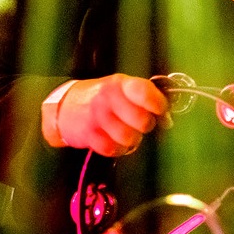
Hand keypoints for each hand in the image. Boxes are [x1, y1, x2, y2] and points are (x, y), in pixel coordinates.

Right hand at [54, 74, 169, 156]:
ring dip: (132, 139)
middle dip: (146, 126)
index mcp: (121, 84)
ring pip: (130, 139)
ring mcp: (97, 117)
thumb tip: (167, 120)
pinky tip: (113, 140)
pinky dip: (117, 149)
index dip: (159, 105)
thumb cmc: (103, 98)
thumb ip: (146, 100)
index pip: (145, 92)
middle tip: (140, 123)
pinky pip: (114, 150)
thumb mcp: (122, 90)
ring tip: (125, 132)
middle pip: (142, 121)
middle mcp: (108, 98)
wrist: (65, 107)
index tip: (161, 111)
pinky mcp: (89, 135)